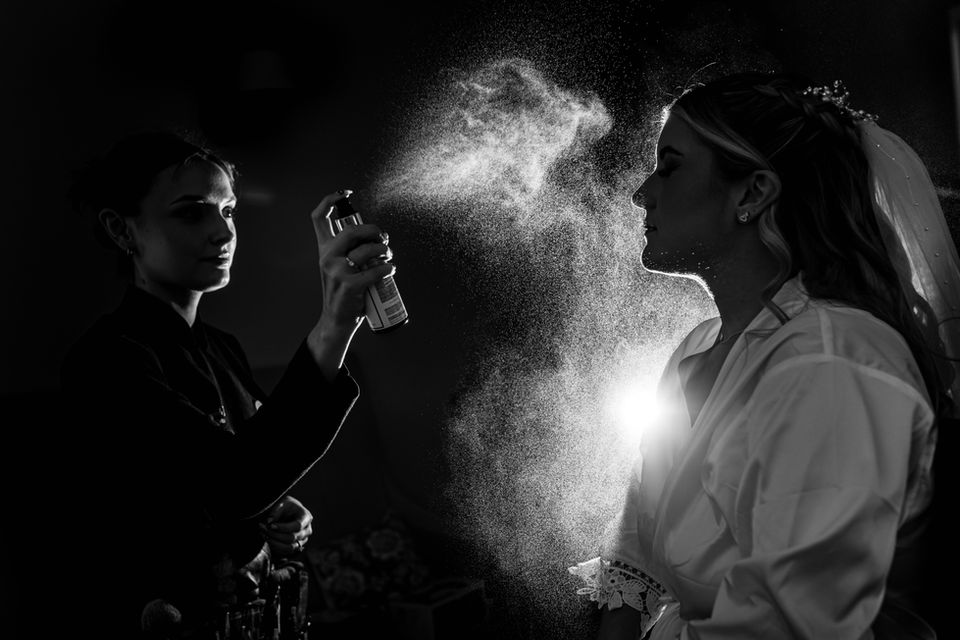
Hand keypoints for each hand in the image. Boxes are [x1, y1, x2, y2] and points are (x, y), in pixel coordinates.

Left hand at [259, 495, 312, 556]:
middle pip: (291, 538)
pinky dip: (274, 547)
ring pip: (289, 548)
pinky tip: (267, 538)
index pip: (297, 526)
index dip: (283, 527)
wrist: (289, 512)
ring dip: (274, 543)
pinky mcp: (296, 547)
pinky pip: (285, 552)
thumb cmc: (286, 506)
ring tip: (264, 534)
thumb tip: (269, 521)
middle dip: (275, 535)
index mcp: (306, 517)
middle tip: (262, 528)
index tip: (270, 525)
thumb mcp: (283, 503)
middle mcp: (307, 530)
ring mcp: (302, 540)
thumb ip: (276, 511)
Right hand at [310, 191, 394, 331]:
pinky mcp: (349, 285)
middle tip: (383, 239)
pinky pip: (375, 270)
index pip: (318, 217)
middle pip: (352, 230)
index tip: (346, 193)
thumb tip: (376, 237)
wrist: (337, 321)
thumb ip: (349, 251)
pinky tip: (390, 270)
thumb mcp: (339, 267)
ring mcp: (336, 271)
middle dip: (373, 230)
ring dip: (384, 251)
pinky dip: (387, 268)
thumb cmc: (344, 292)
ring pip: (367, 250)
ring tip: (388, 256)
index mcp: (323, 249)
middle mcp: (326, 257)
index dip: (330, 200)